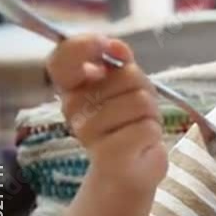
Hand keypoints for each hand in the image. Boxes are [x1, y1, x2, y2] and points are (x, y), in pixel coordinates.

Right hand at [46, 35, 167, 190]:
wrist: (130, 170)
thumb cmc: (127, 123)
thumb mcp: (126, 86)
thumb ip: (119, 62)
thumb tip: (115, 45)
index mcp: (72, 89)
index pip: (62, 59)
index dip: (84, 46)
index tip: (106, 46)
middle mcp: (73, 109)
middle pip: (123, 75)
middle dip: (142, 88)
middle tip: (138, 108)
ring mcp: (89, 133)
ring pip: (139, 100)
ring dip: (150, 112)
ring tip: (139, 125)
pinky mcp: (110, 154)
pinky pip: (146, 126)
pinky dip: (153, 132)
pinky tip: (141, 142)